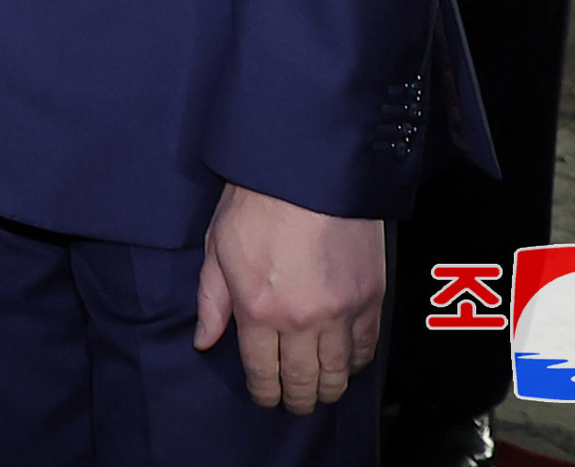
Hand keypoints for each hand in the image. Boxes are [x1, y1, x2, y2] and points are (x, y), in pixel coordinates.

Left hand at [194, 185, 382, 411]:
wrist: (309, 170)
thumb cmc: (256, 202)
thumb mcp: (217, 247)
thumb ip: (212, 300)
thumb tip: (204, 340)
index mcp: (257, 308)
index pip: (261, 371)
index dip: (263, 392)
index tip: (265, 397)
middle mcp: (301, 320)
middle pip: (302, 380)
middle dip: (296, 399)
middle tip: (294, 404)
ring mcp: (340, 311)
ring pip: (338, 372)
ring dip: (328, 388)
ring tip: (320, 391)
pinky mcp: (371, 298)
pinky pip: (366, 347)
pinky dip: (356, 362)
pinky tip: (346, 364)